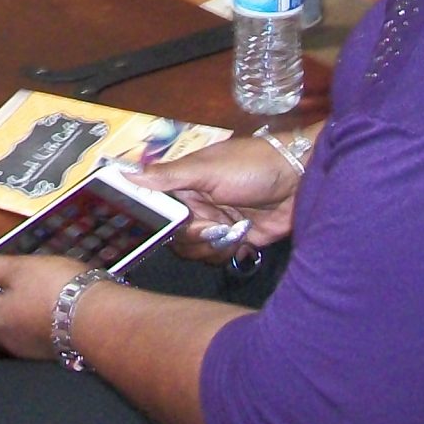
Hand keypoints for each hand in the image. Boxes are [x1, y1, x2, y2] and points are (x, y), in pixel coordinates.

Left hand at [0, 248, 84, 361]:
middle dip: (2, 282)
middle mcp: (7, 338)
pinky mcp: (51, 349)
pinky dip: (39, 308)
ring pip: (15, 315)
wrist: (102, 320)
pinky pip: (35, 324)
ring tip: (41, 274)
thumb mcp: (18, 268)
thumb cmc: (56, 288)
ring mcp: (30, 347)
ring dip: (21, 295)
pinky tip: (56, 294)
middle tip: (21, 261)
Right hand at [130, 134, 304, 252]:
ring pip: (195, 251)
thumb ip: (167, 176)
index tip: (168, 226)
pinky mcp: (236, 240)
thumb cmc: (251, 166)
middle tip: (211, 225)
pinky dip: (226, 253)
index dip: (159, 222)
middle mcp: (196, 205)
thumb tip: (124, 173)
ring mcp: (216, 224)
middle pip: (174, 236)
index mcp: (184, 184)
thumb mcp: (207, 169)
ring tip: (231, 231)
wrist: (299, 180)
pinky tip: (241, 241)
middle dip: (191, 236)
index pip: (157, 209)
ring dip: (211, 246)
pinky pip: (217, 257)